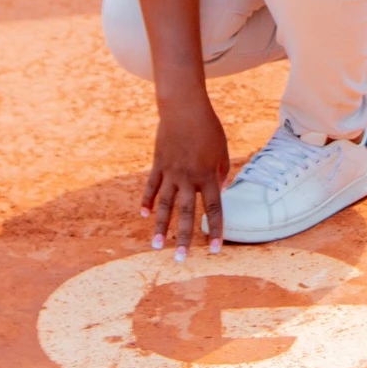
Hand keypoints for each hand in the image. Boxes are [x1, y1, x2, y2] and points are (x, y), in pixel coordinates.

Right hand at [142, 92, 227, 258]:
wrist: (183, 107)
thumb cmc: (208, 127)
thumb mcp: (222, 149)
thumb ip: (221, 172)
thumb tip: (219, 191)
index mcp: (208, 175)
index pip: (214, 208)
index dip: (216, 230)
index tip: (216, 250)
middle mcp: (188, 177)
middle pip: (187, 213)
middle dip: (185, 238)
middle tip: (181, 260)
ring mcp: (171, 172)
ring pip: (165, 204)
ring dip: (161, 227)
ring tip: (157, 246)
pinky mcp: (158, 164)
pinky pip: (151, 186)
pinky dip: (147, 200)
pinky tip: (144, 215)